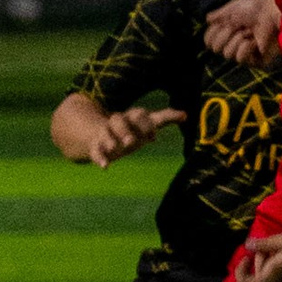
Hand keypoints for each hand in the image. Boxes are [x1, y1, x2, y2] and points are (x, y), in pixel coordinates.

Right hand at [62, 97, 184, 166]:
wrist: (99, 133)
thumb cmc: (129, 130)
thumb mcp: (145, 124)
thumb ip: (164, 118)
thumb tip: (186, 115)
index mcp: (130, 117)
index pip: (138, 115)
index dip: (145, 124)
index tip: (153, 137)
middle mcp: (117, 123)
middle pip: (119, 120)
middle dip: (125, 130)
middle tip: (131, 142)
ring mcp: (105, 134)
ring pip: (105, 132)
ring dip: (111, 140)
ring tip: (114, 148)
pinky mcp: (96, 146)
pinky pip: (95, 151)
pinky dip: (99, 158)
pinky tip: (105, 167)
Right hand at [204, 0, 279, 68]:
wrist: (271, 12)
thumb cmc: (255, 8)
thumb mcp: (231, 8)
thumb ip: (218, 15)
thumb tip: (208, 19)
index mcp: (228, 33)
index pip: (208, 41)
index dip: (213, 31)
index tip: (224, 22)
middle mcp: (234, 44)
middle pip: (215, 48)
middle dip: (225, 34)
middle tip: (239, 26)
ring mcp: (245, 54)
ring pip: (227, 54)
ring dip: (237, 39)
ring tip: (249, 32)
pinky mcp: (256, 61)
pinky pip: (240, 59)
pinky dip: (246, 47)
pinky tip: (255, 41)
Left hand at [234, 228, 281, 281]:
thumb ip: (263, 244)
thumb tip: (247, 245)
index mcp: (274, 275)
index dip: (240, 272)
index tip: (246, 257)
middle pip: (258, 277)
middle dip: (259, 260)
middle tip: (269, 245)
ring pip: (270, 276)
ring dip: (269, 262)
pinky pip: (280, 277)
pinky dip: (279, 266)